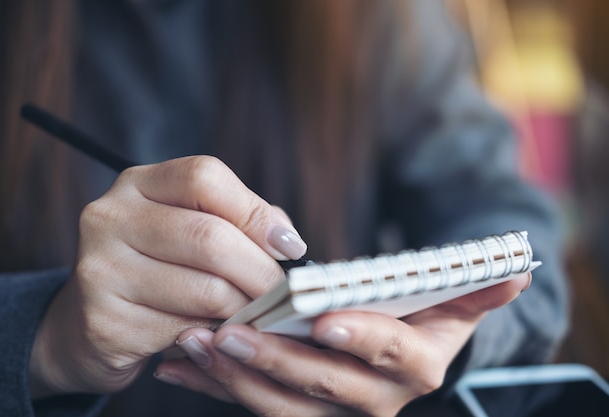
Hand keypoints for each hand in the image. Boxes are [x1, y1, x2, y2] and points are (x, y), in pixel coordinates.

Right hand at [29, 156, 306, 396]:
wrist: (90, 325)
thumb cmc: (159, 270)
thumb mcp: (191, 229)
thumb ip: (240, 222)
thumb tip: (287, 242)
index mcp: (136, 184)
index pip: (204, 177)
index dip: (256, 212)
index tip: (290, 247)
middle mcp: (110, 218)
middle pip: (210, 237)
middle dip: (262, 272)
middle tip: (284, 294)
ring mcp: (100, 269)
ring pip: (206, 290)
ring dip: (246, 309)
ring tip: (258, 315)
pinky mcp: (105, 322)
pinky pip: (187, 331)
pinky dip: (218, 337)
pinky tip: (222, 336)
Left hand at [155, 272, 531, 415]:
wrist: (393, 351)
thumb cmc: (416, 316)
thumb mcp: (448, 301)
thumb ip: (474, 287)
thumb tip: (516, 269)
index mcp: (417, 367)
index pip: (394, 356)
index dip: (365, 339)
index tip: (326, 321)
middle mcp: (377, 400)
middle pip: (323, 387)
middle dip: (276, 361)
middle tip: (231, 332)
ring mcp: (331, 412)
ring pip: (280, 404)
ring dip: (234, 376)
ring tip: (194, 343)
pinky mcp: (293, 410)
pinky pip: (250, 402)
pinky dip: (213, 383)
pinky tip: (179, 362)